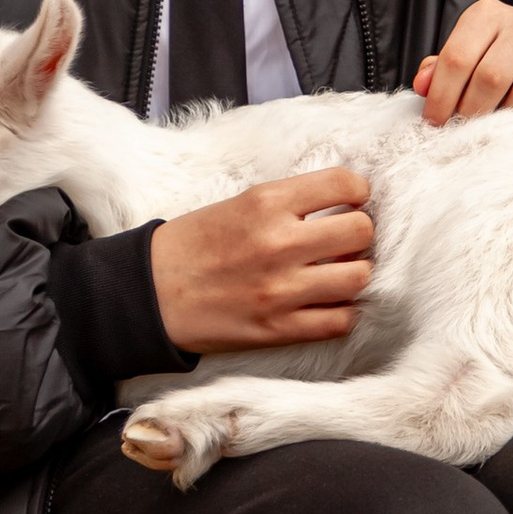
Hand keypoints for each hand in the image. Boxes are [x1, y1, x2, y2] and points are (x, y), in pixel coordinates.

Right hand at [150, 169, 373, 351]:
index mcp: (267, 203)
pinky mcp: (279, 329)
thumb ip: (290, 202)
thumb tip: (344, 206)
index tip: (352, 200)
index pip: (344, 184)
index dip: (358, 191)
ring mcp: (282, 290)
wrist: (152, 293)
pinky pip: (340, 321)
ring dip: (355, 272)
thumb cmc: (194, 244)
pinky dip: (342, 311)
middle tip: (345, 239)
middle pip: (360, 231)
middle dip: (360, 233)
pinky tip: (328, 302)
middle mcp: (279, 244)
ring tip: (339, 271)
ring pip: (359, 277)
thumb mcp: (240, 203)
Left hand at [415, 0, 512, 124]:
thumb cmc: (500, 61)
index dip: (442, 96)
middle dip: (471, 111)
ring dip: (507, 120)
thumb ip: (442, 70)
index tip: (435, 123)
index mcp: (489, 15)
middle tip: (464, 131)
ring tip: (496, 129)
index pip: (457, 57)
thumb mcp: (468, 56)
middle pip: (490, 76)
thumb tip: (423, 84)